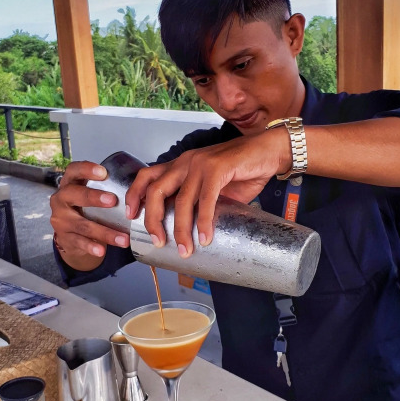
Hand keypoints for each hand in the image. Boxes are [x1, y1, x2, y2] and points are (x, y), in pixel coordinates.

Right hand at [50, 161, 129, 270]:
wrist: (71, 234)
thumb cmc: (87, 208)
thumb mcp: (92, 195)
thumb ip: (108, 188)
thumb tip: (143, 185)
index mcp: (69, 183)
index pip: (73, 170)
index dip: (86, 169)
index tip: (103, 172)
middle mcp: (61, 199)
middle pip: (73, 194)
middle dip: (93, 197)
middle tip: (112, 200)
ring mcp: (61, 219)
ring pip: (82, 224)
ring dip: (104, 232)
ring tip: (123, 238)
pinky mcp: (64, 237)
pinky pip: (79, 242)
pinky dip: (91, 246)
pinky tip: (102, 250)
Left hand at [125, 127, 289, 256]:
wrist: (269, 151)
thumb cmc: (242, 171)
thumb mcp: (214, 188)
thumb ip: (200, 203)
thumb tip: (191, 232)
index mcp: (181, 165)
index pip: (147, 176)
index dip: (135, 195)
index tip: (130, 216)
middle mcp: (186, 161)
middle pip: (157, 191)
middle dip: (153, 219)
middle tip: (158, 241)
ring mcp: (201, 163)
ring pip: (182, 200)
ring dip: (181, 228)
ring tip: (186, 249)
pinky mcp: (219, 167)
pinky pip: (206, 199)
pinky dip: (204, 220)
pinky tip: (205, 236)